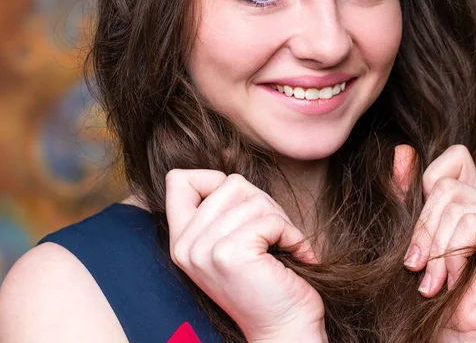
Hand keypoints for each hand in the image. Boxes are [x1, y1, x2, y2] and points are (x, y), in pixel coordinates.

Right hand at [165, 170, 326, 342]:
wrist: (286, 329)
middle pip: (230, 183)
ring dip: (281, 221)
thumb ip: (224, 201)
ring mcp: (204, 250)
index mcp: (181, 240)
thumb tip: (228, 149)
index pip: (179, 179)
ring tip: (282, 247)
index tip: (241, 208)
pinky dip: (293, 234)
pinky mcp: (228, 254)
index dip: (214, 180)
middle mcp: (185, 245)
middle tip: (273, 238)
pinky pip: (270, 218)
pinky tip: (296, 256)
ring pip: (253, 199)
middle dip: (263, 205)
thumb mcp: (234, 237)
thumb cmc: (268, 279)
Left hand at [396, 144, 475, 342]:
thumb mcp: (413, 234)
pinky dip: (452, 252)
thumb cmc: (432, 290)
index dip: (428, 184)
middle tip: (419, 267)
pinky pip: (468, 222)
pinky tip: (453, 278)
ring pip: (452, 202)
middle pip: (443, 184)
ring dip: (435, 247)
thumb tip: (401, 150)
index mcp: (469, 202)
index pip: (453, 158)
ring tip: (434, 280)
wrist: (460, 334)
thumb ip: (408, 193)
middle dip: (423, 229)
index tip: (421, 233)